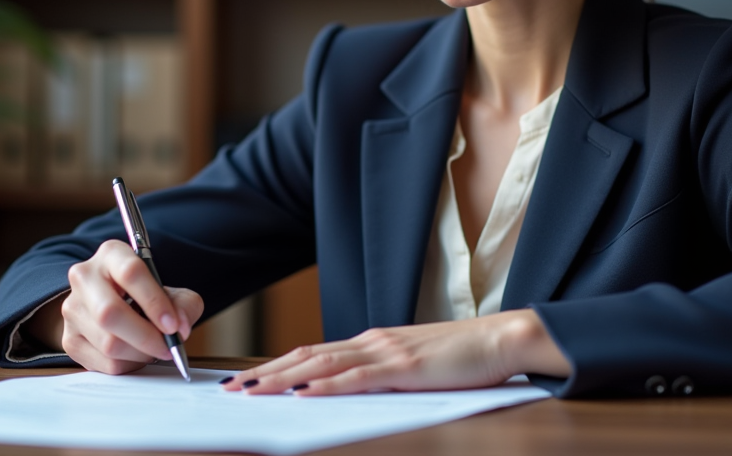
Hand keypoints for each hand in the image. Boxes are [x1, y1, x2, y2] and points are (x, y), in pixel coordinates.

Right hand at [52, 239, 203, 374]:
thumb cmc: (145, 297)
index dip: (154, 302)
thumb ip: (184, 305)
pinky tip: (135, 354)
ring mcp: (72, 309)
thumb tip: (180, 328)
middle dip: (145, 336)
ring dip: (140, 353)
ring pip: (108, 343)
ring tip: (153, 348)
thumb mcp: (171, 292)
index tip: (173, 325)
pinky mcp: (69, 339)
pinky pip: (103, 363)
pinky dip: (128, 365)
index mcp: (112, 254)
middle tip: (167, 347)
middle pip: (110, 312)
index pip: (130, 273)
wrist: (115, 306)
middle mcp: (84, 277)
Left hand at [223, 309, 568, 395]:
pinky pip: (356, 378)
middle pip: (307, 357)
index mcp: (373, 342)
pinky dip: (324, 385)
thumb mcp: (415, 365)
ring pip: (322, 365)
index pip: (314, 354)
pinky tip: (301, 392)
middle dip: (265, 373)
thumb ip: (384, 373)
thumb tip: (352, 388)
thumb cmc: (464, 357)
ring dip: (282, 378)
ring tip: (251, 391)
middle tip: (230, 388)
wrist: (502, 338)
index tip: (247, 380)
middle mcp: (372, 342)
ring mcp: (387, 352)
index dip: (277, 366)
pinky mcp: (404, 367)